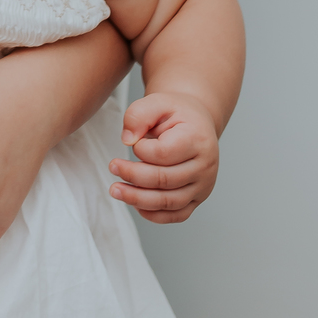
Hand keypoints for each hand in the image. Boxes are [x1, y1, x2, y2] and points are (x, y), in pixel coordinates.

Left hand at [108, 90, 219, 222]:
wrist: (196, 124)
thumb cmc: (175, 114)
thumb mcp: (156, 102)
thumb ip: (138, 115)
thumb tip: (127, 140)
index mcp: (198, 139)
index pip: (163, 153)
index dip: (141, 150)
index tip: (134, 142)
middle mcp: (205, 166)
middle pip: (164, 180)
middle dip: (133, 176)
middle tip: (112, 167)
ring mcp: (203, 185)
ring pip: (169, 202)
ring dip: (138, 199)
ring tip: (115, 190)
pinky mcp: (197, 199)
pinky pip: (177, 215)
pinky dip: (154, 215)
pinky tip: (135, 204)